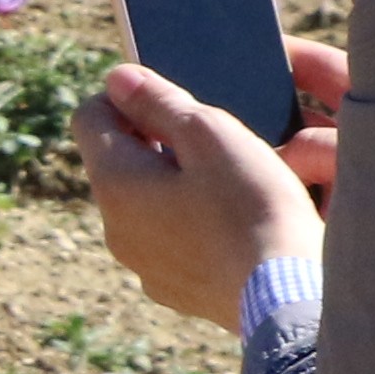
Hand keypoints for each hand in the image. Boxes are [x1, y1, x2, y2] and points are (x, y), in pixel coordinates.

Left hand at [75, 43, 345, 325]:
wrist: (285, 295)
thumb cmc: (252, 207)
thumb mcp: (210, 134)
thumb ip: (160, 101)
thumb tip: (118, 78)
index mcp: (114, 183)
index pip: (89, 116)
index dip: (127, 96)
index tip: (171, 96)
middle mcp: (113, 228)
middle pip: (119, 161)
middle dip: (155, 139)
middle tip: (212, 137)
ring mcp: (140, 264)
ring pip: (145, 203)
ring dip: (174, 182)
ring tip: (228, 180)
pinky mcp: (172, 290)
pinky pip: (169, 241)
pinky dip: (190, 222)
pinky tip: (232, 222)